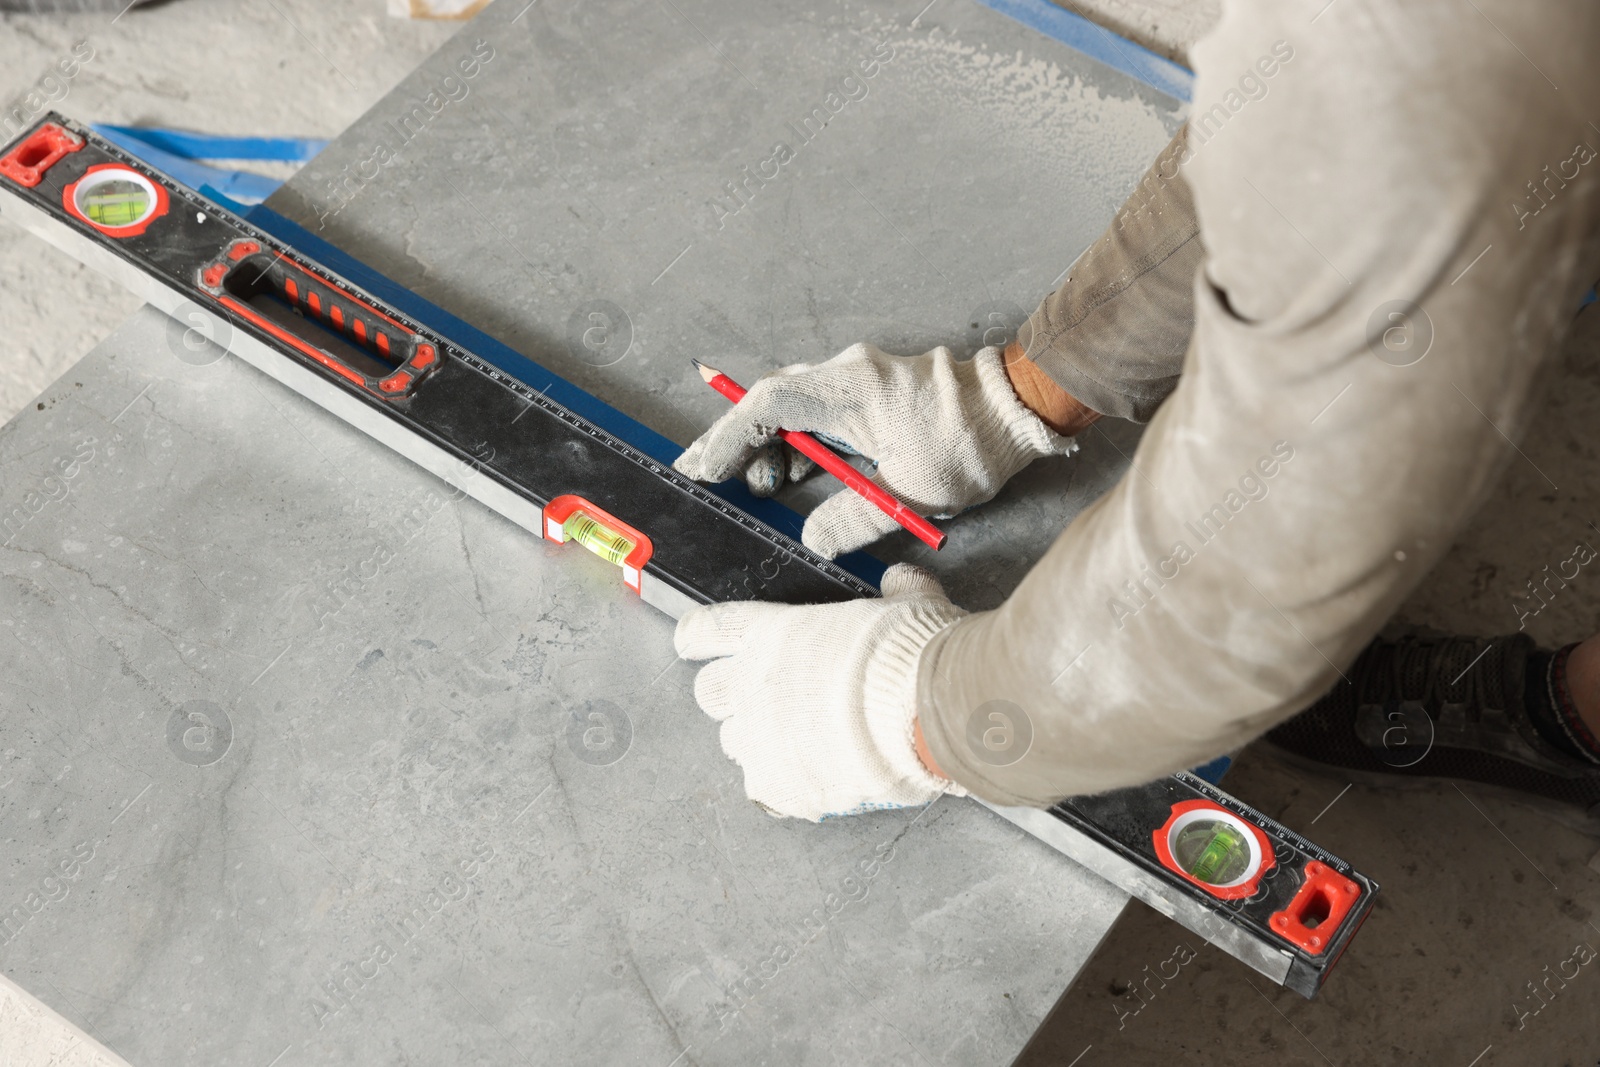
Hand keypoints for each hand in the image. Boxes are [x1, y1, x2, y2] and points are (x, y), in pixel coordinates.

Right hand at [673, 343, 1078, 557]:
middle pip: (772, 402)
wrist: (1019, 410)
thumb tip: (812, 538)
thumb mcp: (910, 497)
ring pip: (794, 407)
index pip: (768, 406)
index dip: (729, 438)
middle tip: (704, 475)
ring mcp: (860, 379)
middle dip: (736, 440)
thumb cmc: (972, 446)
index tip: (704, 468)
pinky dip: (799, 442)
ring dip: (771, 446)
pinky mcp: (872, 390)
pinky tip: (793, 475)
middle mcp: (849, 375)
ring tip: (759, 488)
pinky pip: (819, 411)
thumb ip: (852, 520)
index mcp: (851, 391)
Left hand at [676, 563, 968, 820]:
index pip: (708, 631)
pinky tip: (810, 779)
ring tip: (797, 743)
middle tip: (765, 699)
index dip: (696, 637)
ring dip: (756, 741)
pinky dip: (782, 784)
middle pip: (708, 692)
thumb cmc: (910, 656)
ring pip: (732, 742)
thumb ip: (897, 592)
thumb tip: (901, 581)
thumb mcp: (909, 604)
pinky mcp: (776, 783)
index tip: (692, 643)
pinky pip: (762, 787)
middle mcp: (753, 682)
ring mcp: (758, 736)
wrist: (923, 714)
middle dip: (730, 695)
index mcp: (773, 632)